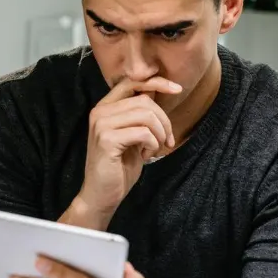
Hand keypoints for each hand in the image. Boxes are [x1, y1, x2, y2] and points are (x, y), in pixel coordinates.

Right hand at [73, 77, 181, 225]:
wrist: (102, 195)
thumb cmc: (119, 166)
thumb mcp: (133, 135)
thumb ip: (139, 114)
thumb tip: (157, 90)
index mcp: (104, 107)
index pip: (132, 82)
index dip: (157, 82)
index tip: (178, 89)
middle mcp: (99, 112)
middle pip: (144, 100)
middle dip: (164, 120)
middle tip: (167, 141)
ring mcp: (101, 125)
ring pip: (146, 115)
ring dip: (160, 134)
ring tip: (154, 149)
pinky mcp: (106, 140)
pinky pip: (143, 133)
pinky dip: (152, 145)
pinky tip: (145, 156)